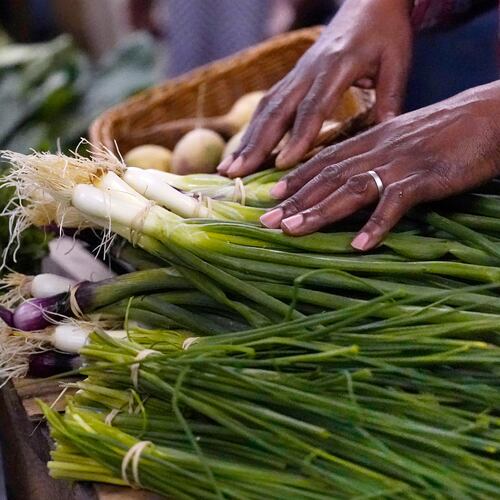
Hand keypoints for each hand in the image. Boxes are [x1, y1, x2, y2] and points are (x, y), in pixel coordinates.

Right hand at [218, 0, 412, 177]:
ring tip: (229, 168)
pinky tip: (242, 150)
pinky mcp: (292, 78)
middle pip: (276, 109)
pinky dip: (252, 130)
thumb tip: (385, 134)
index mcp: (336, 66)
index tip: (282, 164)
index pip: (313, 106)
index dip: (297, 136)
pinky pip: (267, 105)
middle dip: (255, 144)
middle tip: (236, 172)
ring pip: (265, 108)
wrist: (368, 0)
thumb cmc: (385, 31)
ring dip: (246, 139)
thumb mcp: (397, 60)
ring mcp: (296, 74)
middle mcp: (308, 71)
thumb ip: (391, 96)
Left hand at [259, 82, 499, 250]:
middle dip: (295, 200)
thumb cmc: (447, 130)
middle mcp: (378, 149)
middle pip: (328, 177)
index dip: (296, 179)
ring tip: (293, 231)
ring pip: (351, 188)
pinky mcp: (425, 177)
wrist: (491, 115)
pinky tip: (359, 245)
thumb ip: (376, 154)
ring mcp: (400, 163)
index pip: (325, 160)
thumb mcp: (402, 138)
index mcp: (371, 139)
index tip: (272, 196)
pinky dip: (377, 224)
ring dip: (320, 212)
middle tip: (266, 221)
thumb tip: (354, 176)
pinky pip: (396, 203)